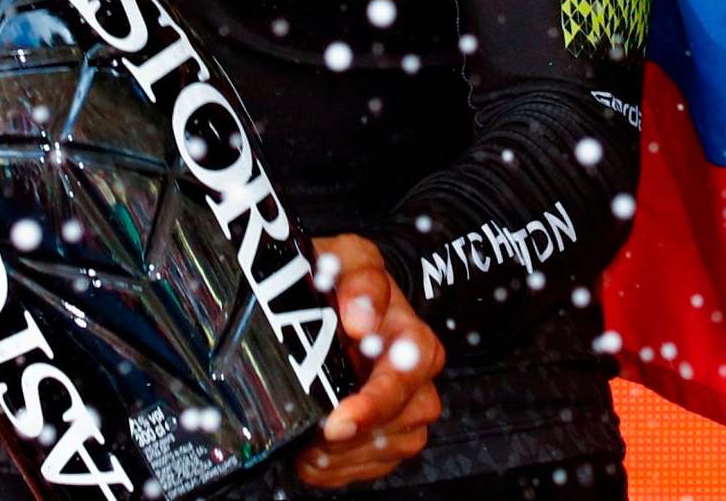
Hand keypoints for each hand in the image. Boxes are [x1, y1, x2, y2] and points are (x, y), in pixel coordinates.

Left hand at [294, 233, 445, 488]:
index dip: (377, 401)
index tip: (342, 417)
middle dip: (360, 433)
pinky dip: (342, 467)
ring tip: (310, 446)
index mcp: (411, 334)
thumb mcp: (347, 259)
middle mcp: (415, 374)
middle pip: (407, 417)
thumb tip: (362, 318)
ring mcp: (404, 406)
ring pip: (394, 445)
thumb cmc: (339, 280)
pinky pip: (376, 463)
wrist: (325, 300)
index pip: (411, 371)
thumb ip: (360, 278)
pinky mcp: (388, 433)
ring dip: (349, 453)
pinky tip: (314, 456)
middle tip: (319, 436)